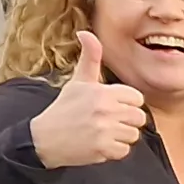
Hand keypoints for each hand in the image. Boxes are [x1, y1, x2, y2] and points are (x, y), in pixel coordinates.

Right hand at [28, 33, 150, 168]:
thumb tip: (85, 33)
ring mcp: (104, 130)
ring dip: (120, 136)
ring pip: (133, 135)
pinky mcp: (103, 149)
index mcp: (102, 92)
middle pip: (139, 118)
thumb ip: (90, 58)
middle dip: (125, 120)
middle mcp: (105, 109)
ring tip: (101, 132)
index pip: (137, 98)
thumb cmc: (65, 108)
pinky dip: (113, 151)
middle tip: (106, 121)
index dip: (126, 103)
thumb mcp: (78, 81)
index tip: (111, 106)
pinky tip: (98, 143)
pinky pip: (124, 151)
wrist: (44, 138)